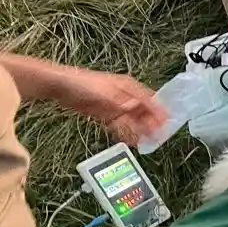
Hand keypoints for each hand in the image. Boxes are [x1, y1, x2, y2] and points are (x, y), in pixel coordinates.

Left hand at [54, 67, 168, 146]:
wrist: (61, 86)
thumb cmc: (83, 83)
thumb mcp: (105, 93)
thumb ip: (122, 103)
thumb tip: (136, 108)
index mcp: (128, 87)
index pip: (149, 101)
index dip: (158, 112)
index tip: (166, 124)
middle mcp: (125, 97)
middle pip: (143, 113)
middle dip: (151, 125)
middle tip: (158, 138)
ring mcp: (115, 106)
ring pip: (132, 121)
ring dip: (139, 131)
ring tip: (146, 143)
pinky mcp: (106, 115)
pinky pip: (120, 126)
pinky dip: (126, 133)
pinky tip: (131, 141)